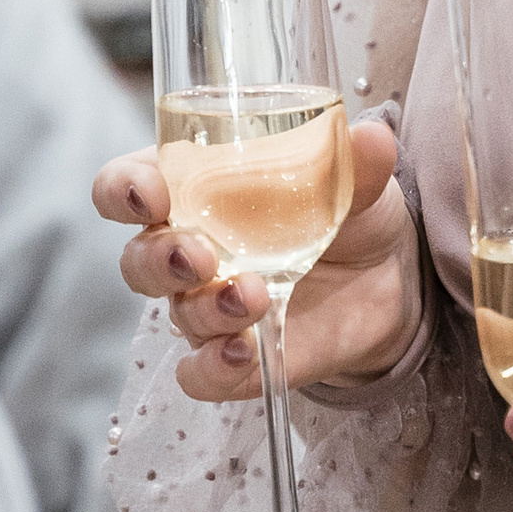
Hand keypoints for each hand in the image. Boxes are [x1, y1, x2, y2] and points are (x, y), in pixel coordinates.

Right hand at [93, 121, 421, 401]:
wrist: (389, 278)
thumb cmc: (350, 210)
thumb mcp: (359, 179)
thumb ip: (357, 161)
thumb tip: (370, 137)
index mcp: (197, 188)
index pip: (126, 185)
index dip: (122, 189)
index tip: (150, 192)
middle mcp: (190, 248)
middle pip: (139, 259)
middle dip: (161, 258)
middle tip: (203, 256)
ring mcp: (210, 306)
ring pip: (175, 314)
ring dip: (207, 308)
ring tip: (255, 296)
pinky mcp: (236, 357)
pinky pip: (199, 374)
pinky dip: (212, 368)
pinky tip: (243, 352)